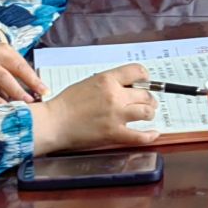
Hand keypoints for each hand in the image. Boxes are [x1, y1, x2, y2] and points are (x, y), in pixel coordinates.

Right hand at [36, 63, 156, 153]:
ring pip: (146, 112)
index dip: (144, 77)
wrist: (53, 123)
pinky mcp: (114, 134)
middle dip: (149, 98)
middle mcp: (115, 96)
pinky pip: (139, 136)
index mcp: (107, 80)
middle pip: (145, 94)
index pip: (137, 71)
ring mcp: (116, 116)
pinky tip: (154, 133)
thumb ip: (109, 83)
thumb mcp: (89, 83)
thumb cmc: (67, 103)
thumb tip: (126, 86)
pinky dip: (149, 135)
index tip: (145, 82)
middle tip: (148, 102)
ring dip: (149, 113)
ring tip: (147, 114)